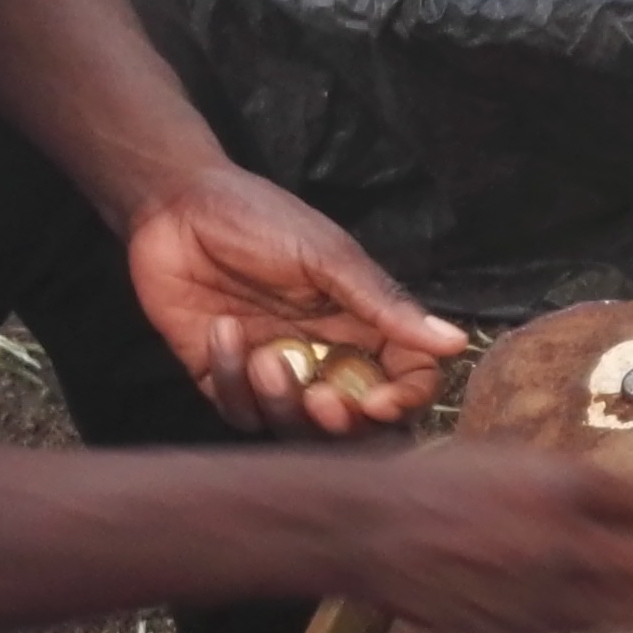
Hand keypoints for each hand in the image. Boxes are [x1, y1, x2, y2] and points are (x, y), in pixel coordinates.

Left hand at [125, 165, 465, 435]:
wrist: (176, 206)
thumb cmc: (260, 218)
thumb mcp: (329, 257)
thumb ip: (386, 305)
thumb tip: (455, 342)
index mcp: (363, 324)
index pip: (407, 380)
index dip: (404, 401)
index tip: (382, 402)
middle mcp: (325, 355)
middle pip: (356, 422)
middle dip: (344, 425)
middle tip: (324, 401)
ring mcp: (276, 370)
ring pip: (295, 427)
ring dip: (282, 402)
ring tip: (264, 359)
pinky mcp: (224, 377)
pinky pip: (239, 410)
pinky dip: (232, 379)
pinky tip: (221, 332)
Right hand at [324, 444, 632, 632]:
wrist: (369, 528)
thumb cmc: (435, 482)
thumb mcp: (514, 458)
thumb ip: (575, 479)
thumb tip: (632, 496)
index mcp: (567, 486)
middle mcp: (565, 543)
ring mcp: (545, 593)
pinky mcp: (522, 630)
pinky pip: (583, 628)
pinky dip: (598, 614)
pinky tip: (589, 597)